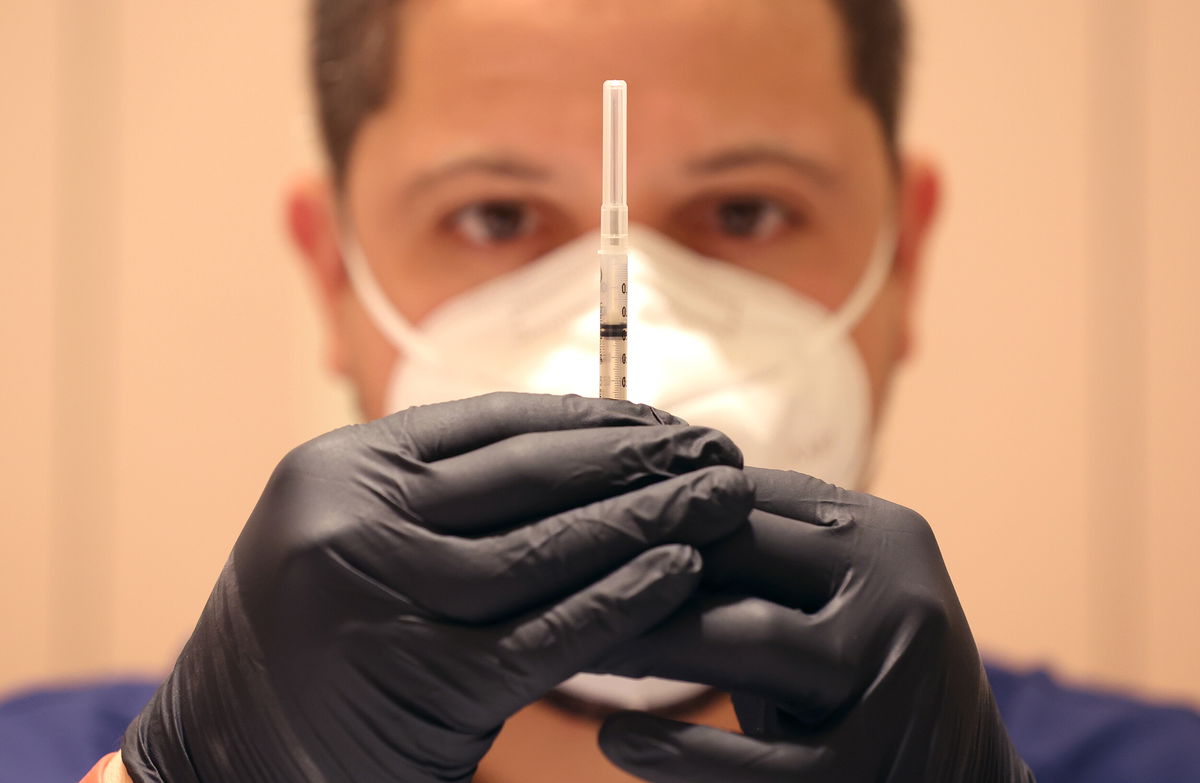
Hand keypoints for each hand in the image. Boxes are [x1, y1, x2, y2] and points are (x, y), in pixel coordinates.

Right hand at [121, 393, 751, 782]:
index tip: (664, 421)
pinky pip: (544, 635)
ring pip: (542, 549)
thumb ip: (441, 493)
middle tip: (715, 450)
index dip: (591, 419)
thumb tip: (581, 448)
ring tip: (722, 499)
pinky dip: (619, 601)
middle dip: (634, 460)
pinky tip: (681, 571)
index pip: (491, 424)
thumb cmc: (313, 638)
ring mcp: (381, 602)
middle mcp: (351, 521)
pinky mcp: (420, 684)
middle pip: (525, 476)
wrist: (223, 755)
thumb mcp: (352, 535)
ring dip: (646, 521)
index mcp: (340, 469)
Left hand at [596, 467, 1033, 781]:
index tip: (572, 514)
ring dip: (647, 641)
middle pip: (742, 551)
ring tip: (575, 650)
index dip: (654, 505)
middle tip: (552, 576)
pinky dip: (679, 752)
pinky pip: (757, 762)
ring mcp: (894, 679)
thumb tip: (623, 497)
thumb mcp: (822, 601)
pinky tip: (617, 740)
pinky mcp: (871, 769)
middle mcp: (899, 589)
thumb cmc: (856, 684)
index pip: (748, 494)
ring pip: (747, 636)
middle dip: (639, 564)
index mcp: (881, 533)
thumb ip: (754, 555)